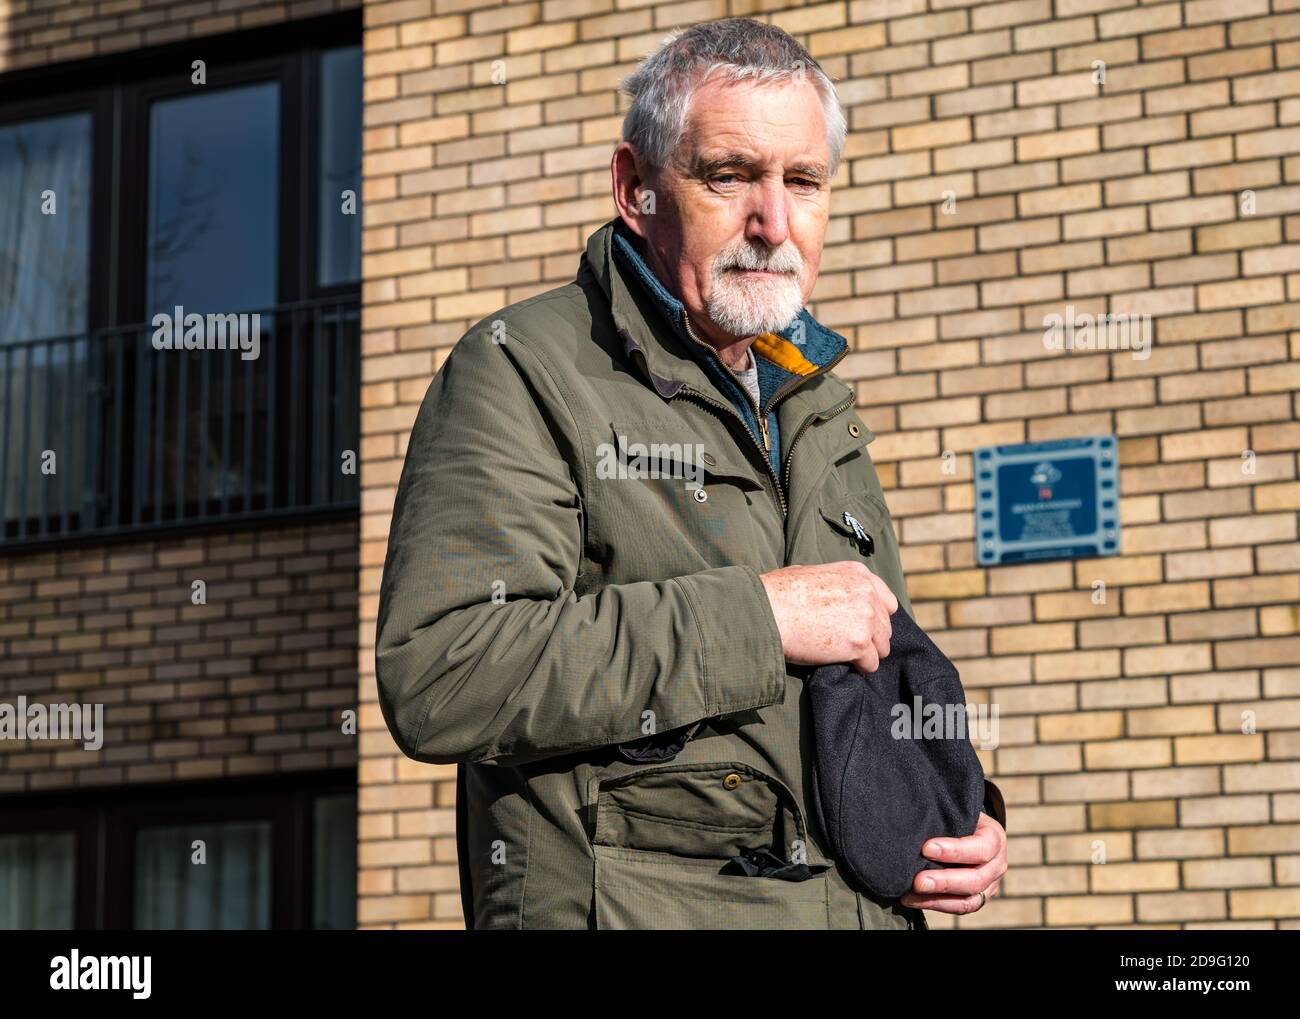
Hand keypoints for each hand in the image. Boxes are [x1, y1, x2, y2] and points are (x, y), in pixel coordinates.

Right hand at [759, 560, 898, 673]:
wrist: (765, 611)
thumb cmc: (777, 593)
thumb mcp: (811, 574)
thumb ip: (835, 586)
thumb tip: (835, 599)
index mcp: (858, 574)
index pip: (887, 603)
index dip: (874, 618)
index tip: (861, 627)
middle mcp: (867, 594)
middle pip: (885, 627)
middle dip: (869, 638)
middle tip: (846, 645)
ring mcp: (866, 618)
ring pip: (882, 648)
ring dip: (865, 654)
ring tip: (842, 655)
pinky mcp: (859, 643)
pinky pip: (871, 664)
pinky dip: (858, 668)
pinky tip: (842, 665)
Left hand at [900, 811, 1006, 915]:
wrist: (970, 831)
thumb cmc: (958, 817)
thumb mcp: (960, 811)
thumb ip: (945, 815)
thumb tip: (917, 817)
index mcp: (995, 838)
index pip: (981, 848)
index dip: (955, 850)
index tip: (926, 848)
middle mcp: (997, 865)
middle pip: (975, 880)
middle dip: (944, 882)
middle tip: (918, 881)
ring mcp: (989, 886)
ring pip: (968, 901)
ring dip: (936, 899)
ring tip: (910, 894)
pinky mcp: (977, 900)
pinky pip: (958, 908)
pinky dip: (933, 905)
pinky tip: (911, 899)